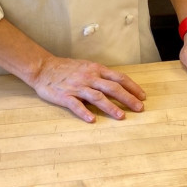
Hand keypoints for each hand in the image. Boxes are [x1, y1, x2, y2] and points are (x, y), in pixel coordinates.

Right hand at [26, 55, 145, 122]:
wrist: (43, 68)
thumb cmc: (67, 68)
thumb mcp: (87, 67)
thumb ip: (101, 76)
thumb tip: (118, 85)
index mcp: (96, 70)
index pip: (119, 78)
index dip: (132, 87)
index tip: (142, 96)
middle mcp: (89, 77)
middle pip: (112, 87)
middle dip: (128, 98)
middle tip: (139, 108)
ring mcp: (77, 87)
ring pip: (97, 97)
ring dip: (110, 107)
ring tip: (121, 116)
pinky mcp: (64, 96)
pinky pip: (75, 105)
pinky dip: (84, 112)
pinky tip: (92, 120)